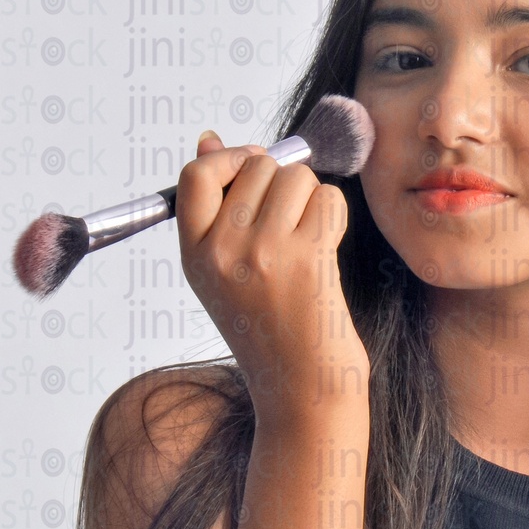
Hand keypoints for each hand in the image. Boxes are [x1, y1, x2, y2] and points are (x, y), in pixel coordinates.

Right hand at [175, 132, 369, 430]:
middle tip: (290, 224)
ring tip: (307, 242)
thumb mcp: (224, 271)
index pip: (196, 175)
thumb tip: (210, 140)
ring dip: (311, 199)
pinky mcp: (307, 259)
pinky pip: (327, 198)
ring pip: (296, 177)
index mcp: (194, 255)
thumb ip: (216, 206)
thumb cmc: (271, 326)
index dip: (231, 158)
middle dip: (282, 182)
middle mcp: (222, 251)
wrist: (302, 388)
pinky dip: (334, 215)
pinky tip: (325, 249)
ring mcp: (264, 254)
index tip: (253, 168)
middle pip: (257, 167)